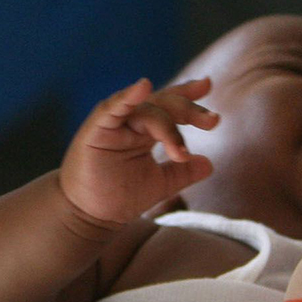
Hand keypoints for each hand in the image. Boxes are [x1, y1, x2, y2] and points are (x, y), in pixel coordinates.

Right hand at [57, 77, 217, 228]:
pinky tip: (143, 86)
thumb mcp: (160, 184)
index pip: (170, 105)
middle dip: (189, 110)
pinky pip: (112, 108)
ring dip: (167, 125)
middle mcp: (131, 122)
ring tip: (180, 152)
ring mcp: (114, 124)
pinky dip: (127, 96)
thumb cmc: (119, 197)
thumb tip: (210, 164)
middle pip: (164, 104)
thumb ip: (183, 172)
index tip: (208, 85)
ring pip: (146, 109)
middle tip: (212, 121)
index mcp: (145, 130)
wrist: (90, 216)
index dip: (188, 95)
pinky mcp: (96, 129)